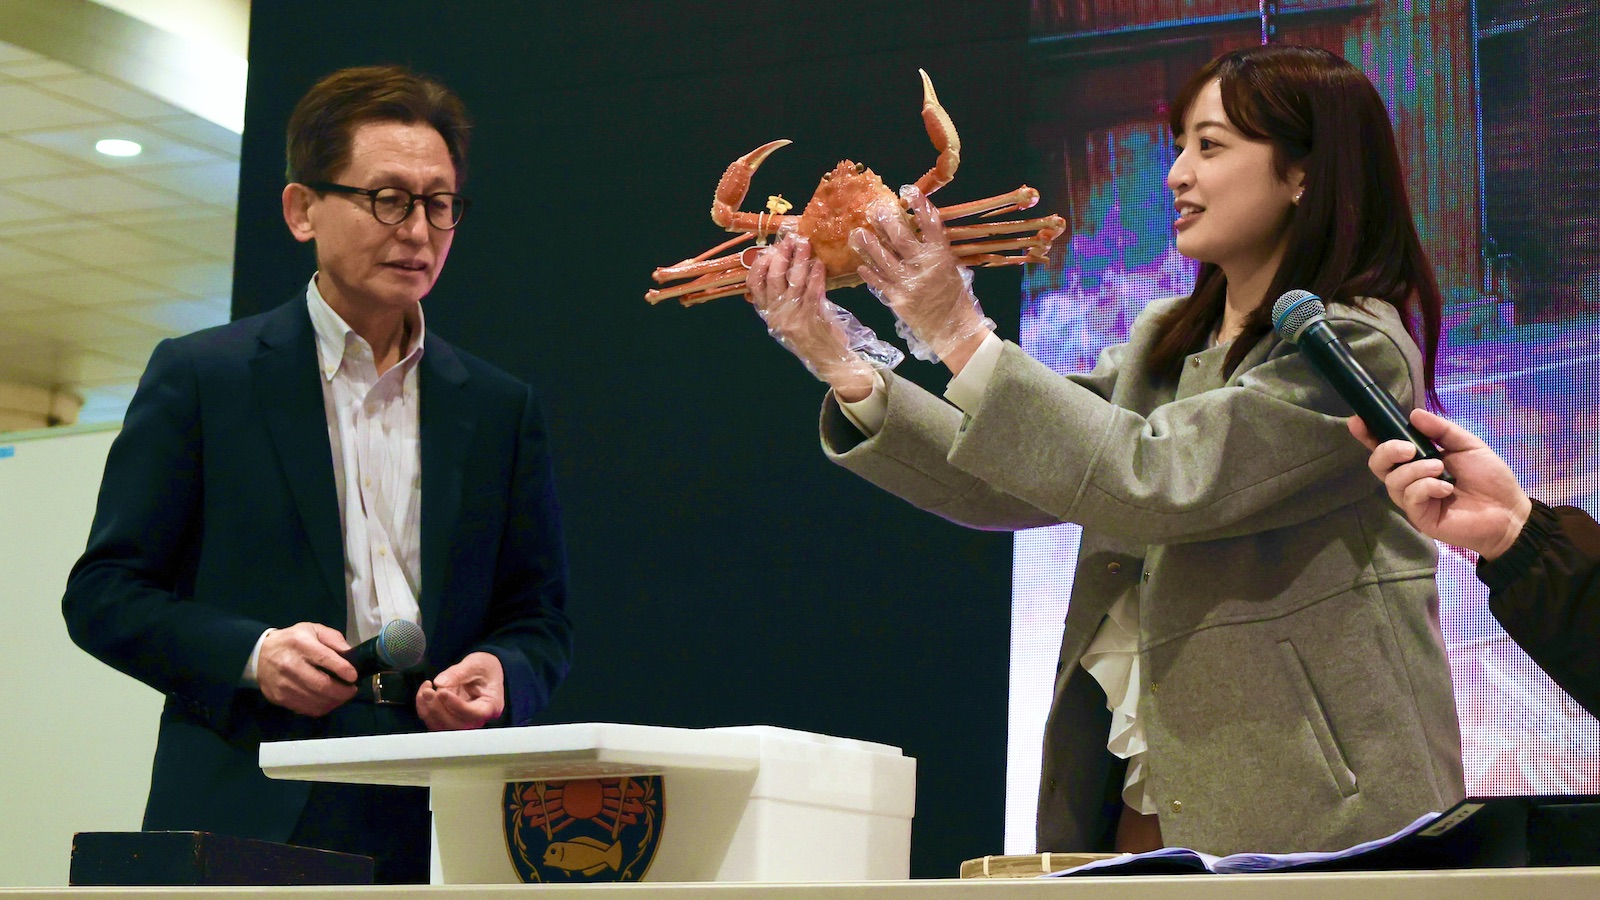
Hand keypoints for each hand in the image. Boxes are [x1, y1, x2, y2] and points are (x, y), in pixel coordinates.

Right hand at [256, 622, 357, 716]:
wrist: (259, 655)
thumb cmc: (292, 641)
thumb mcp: (313, 630)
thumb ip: (334, 639)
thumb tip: (351, 655)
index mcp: (300, 644)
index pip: (325, 659)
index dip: (343, 670)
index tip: (354, 676)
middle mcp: (290, 665)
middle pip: (322, 685)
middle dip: (343, 691)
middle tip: (352, 690)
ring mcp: (283, 684)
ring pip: (316, 701)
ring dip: (335, 701)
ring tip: (343, 695)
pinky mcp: (280, 698)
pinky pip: (307, 709)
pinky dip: (322, 708)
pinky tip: (328, 701)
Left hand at [416, 651, 504, 730]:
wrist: (482, 672)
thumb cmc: (484, 668)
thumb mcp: (475, 663)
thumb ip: (459, 672)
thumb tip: (439, 683)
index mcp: (491, 706)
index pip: (474, 714)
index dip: (456, 705)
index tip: (442, 692)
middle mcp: (478, 719)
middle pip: (456, 725)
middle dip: (437, 709)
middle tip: (428, 691)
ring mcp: (464, 721)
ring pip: (442, 727)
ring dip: (429, 710)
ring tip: (426, 690)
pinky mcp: (451, 720)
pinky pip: (435, 722)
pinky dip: (425, 709)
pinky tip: (425, 693)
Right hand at [746, 234, 896, 400]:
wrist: (828, 361)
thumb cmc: (810, 337)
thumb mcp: (789, 319)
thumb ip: (783, 298)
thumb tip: (783, 267)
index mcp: (768, 313)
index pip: (753, 284)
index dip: (759, 264)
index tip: (770, 250)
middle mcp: (777, 314)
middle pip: (772, 277)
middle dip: (781, 255)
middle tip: (790, 239)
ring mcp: (794, 316)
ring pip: (793, 281)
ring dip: (799, 259)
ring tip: (805, 244)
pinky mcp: (812, 317)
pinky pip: (812, 291)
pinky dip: (815, 275)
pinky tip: (819, 264)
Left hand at [850, 185, 991, 369]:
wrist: (953, 329)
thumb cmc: (956, 299)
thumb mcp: (953, 269)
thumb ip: (937, 252)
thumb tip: (921, 232)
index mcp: (941, 256)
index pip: (930, 225)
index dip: (920, 206)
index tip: (909, 191)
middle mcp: (923, 266)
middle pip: (901, 238)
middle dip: (886, 221)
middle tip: (875, 209)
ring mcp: (908, 282)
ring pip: (884, 258)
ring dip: (870, 244)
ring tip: (859, 232)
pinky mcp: (897, 298)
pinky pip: (879, 282)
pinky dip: (869, 272)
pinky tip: (860, 264)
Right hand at [1349, 408, 1531, 558]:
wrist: (1508, 510)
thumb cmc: (1489, 478)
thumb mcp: (1468, 445)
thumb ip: (1441, 430)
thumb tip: (1413, 414)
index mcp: (1419, 460)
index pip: (1387, 447)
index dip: (1369, 435)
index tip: (1358, 421)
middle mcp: (1411, 479)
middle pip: (1378, 464)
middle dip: (1387, 450)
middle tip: (1409, 448)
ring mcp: (1413, 500)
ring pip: (1393, 480)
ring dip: (1415, 470)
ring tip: (1440, 470)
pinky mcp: (1420, 516)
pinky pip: (1409, 496)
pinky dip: (1426, 487)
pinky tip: (1446, 488)